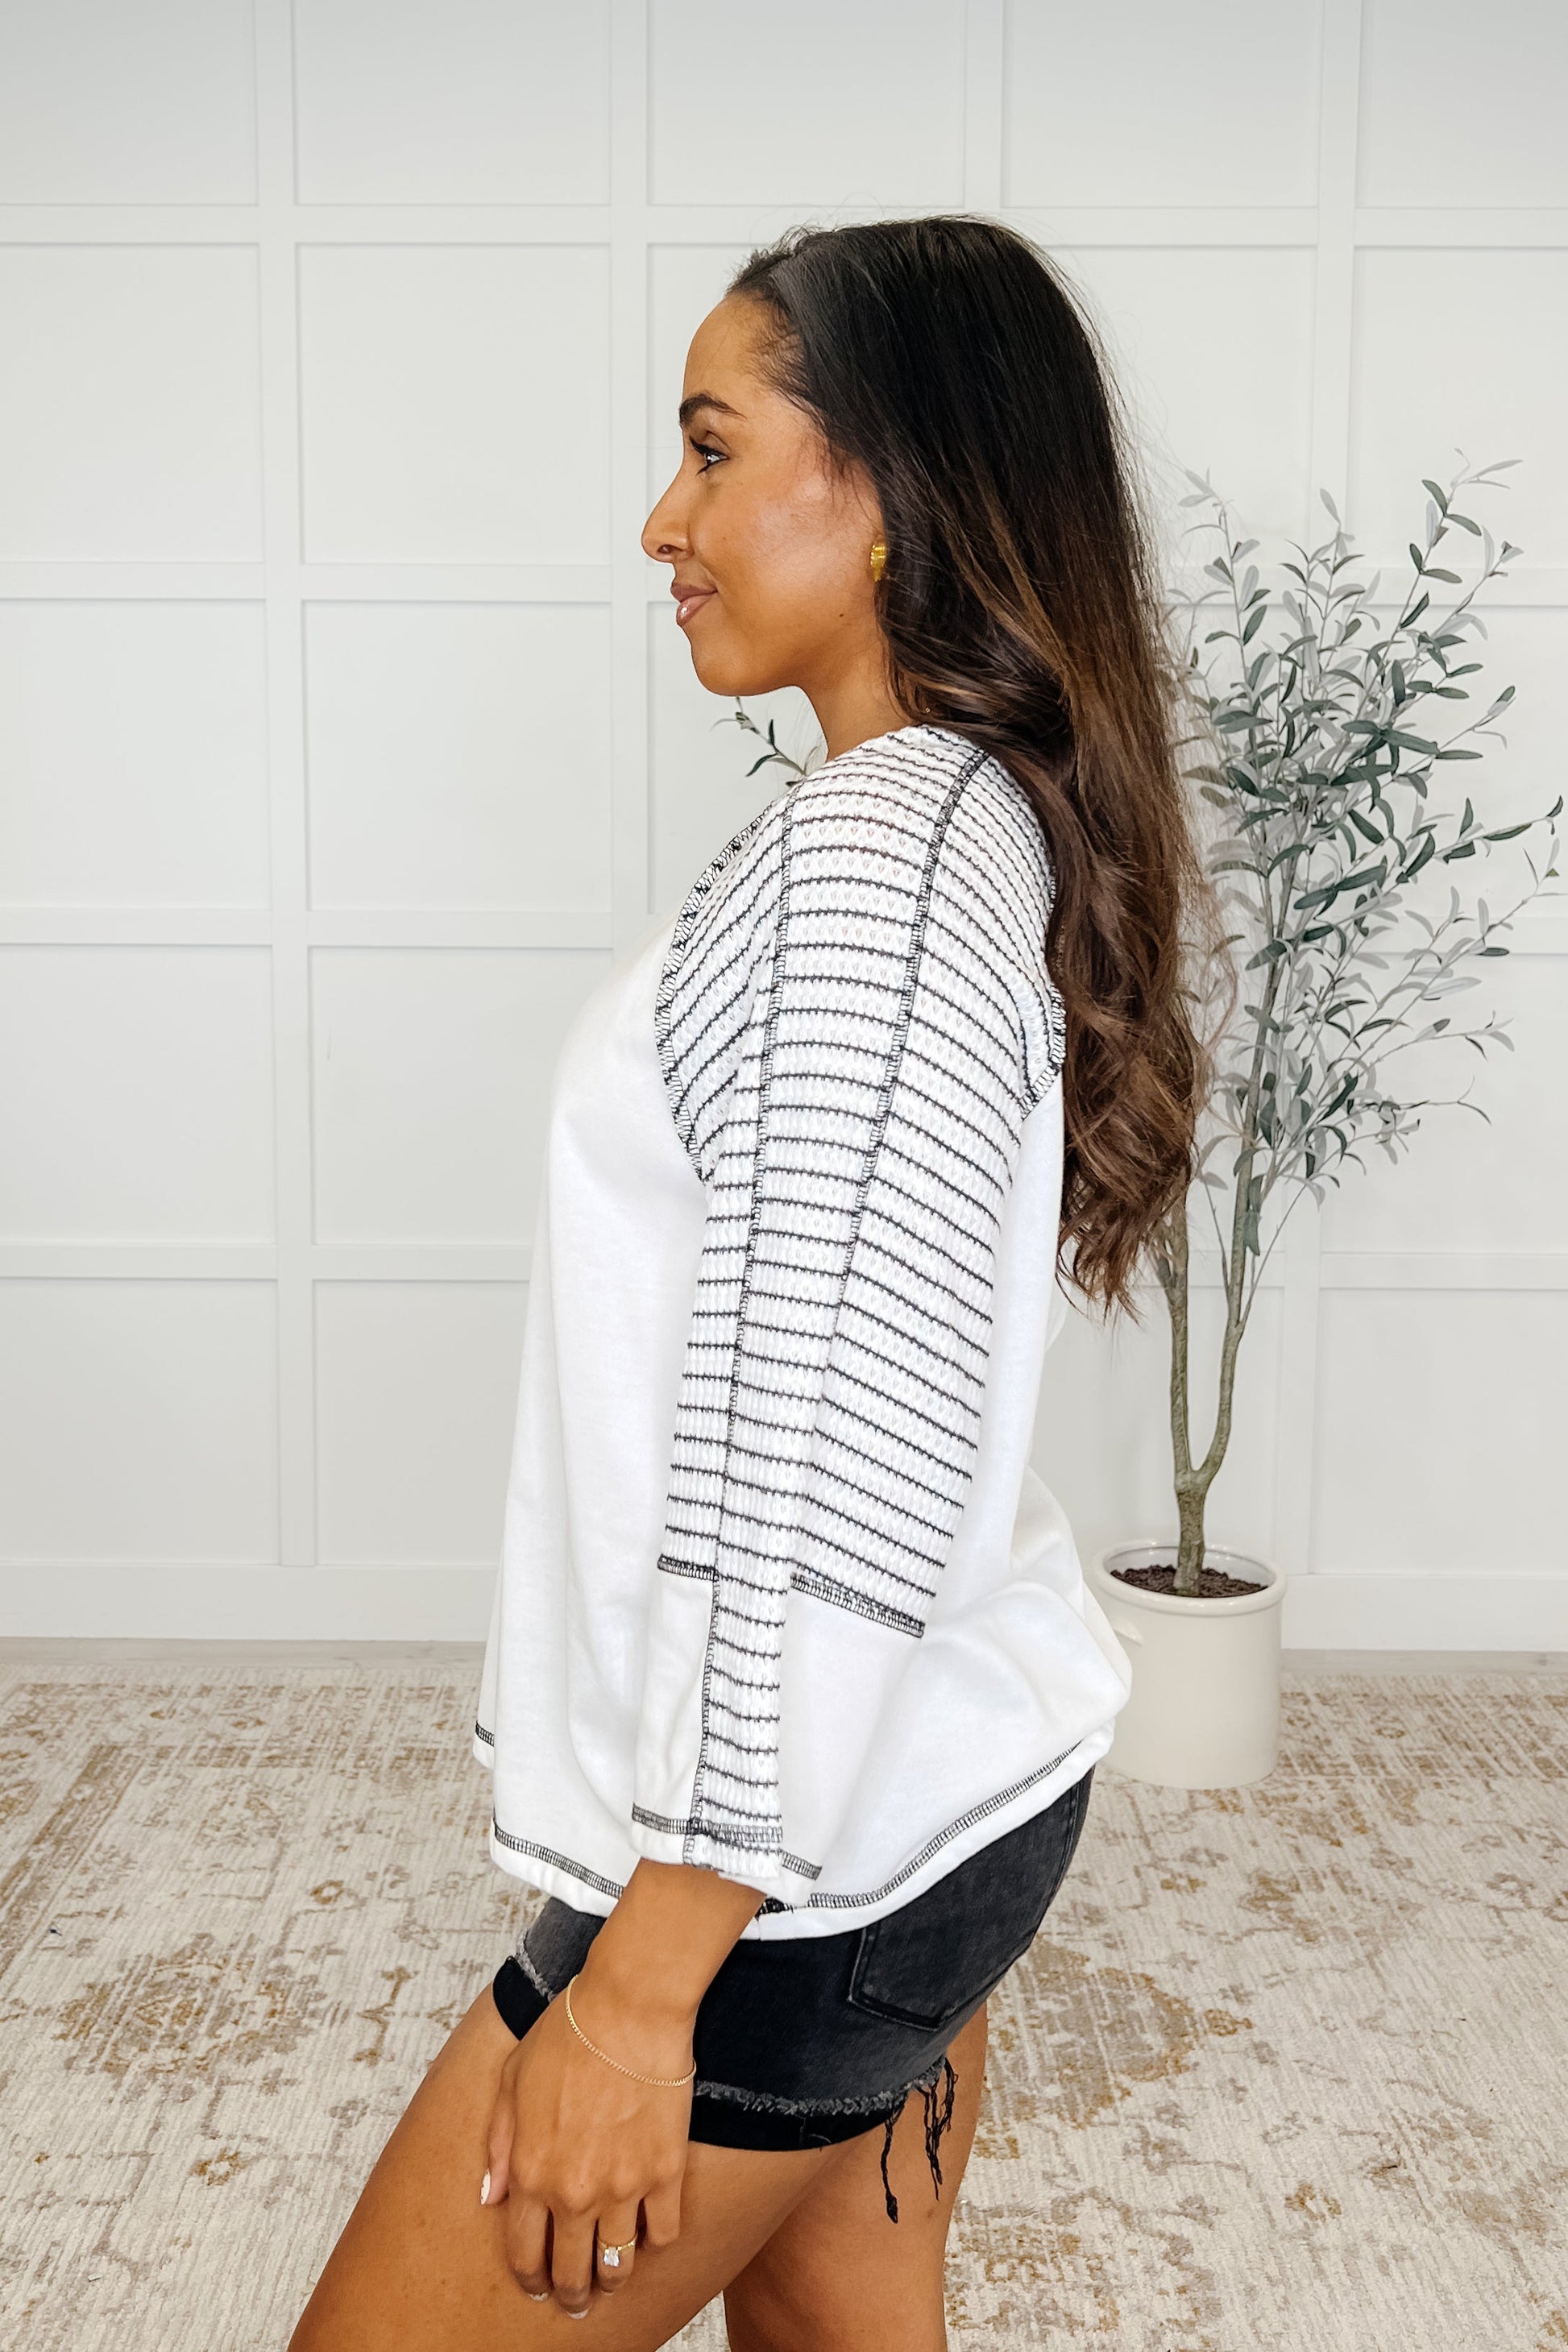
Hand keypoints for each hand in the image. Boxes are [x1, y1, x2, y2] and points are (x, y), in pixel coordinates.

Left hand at [482, 1966, 695, 2315]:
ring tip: (613, 2276)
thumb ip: (500, 2146)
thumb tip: (492, 2197)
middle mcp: (575, 2193)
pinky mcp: (665, 2172)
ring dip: (613, 2278)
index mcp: (532, 2174)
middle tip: (577, 2298)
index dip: (530, 2280)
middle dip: (571, 2294)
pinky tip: (648, 2234)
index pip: (525, 2254)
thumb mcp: (510, 2084)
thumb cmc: (566, 2035)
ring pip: (618, 2264)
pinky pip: (663, 2233)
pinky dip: (655, 2242)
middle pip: (572, 2272)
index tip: (538, 2286)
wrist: (627, 2009)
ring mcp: (623, 2187)